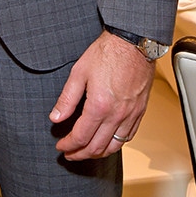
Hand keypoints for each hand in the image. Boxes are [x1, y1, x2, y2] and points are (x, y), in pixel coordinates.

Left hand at [49, 31, 154, 160]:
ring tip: (86, 153)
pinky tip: (107, 143)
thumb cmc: (107, 52)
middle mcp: (117, 115)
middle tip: (70, 154)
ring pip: (113, 147)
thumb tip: (55, 117)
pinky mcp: (140, 112)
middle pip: (96, 147)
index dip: (68, 145)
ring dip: (97, 154)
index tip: (61, 146)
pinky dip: (115, 145)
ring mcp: (130, 115)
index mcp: (99, 106)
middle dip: (80, 154)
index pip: (80, 137)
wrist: (133, 42)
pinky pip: (128, 137)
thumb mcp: (79, 72)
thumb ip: (67, 98)